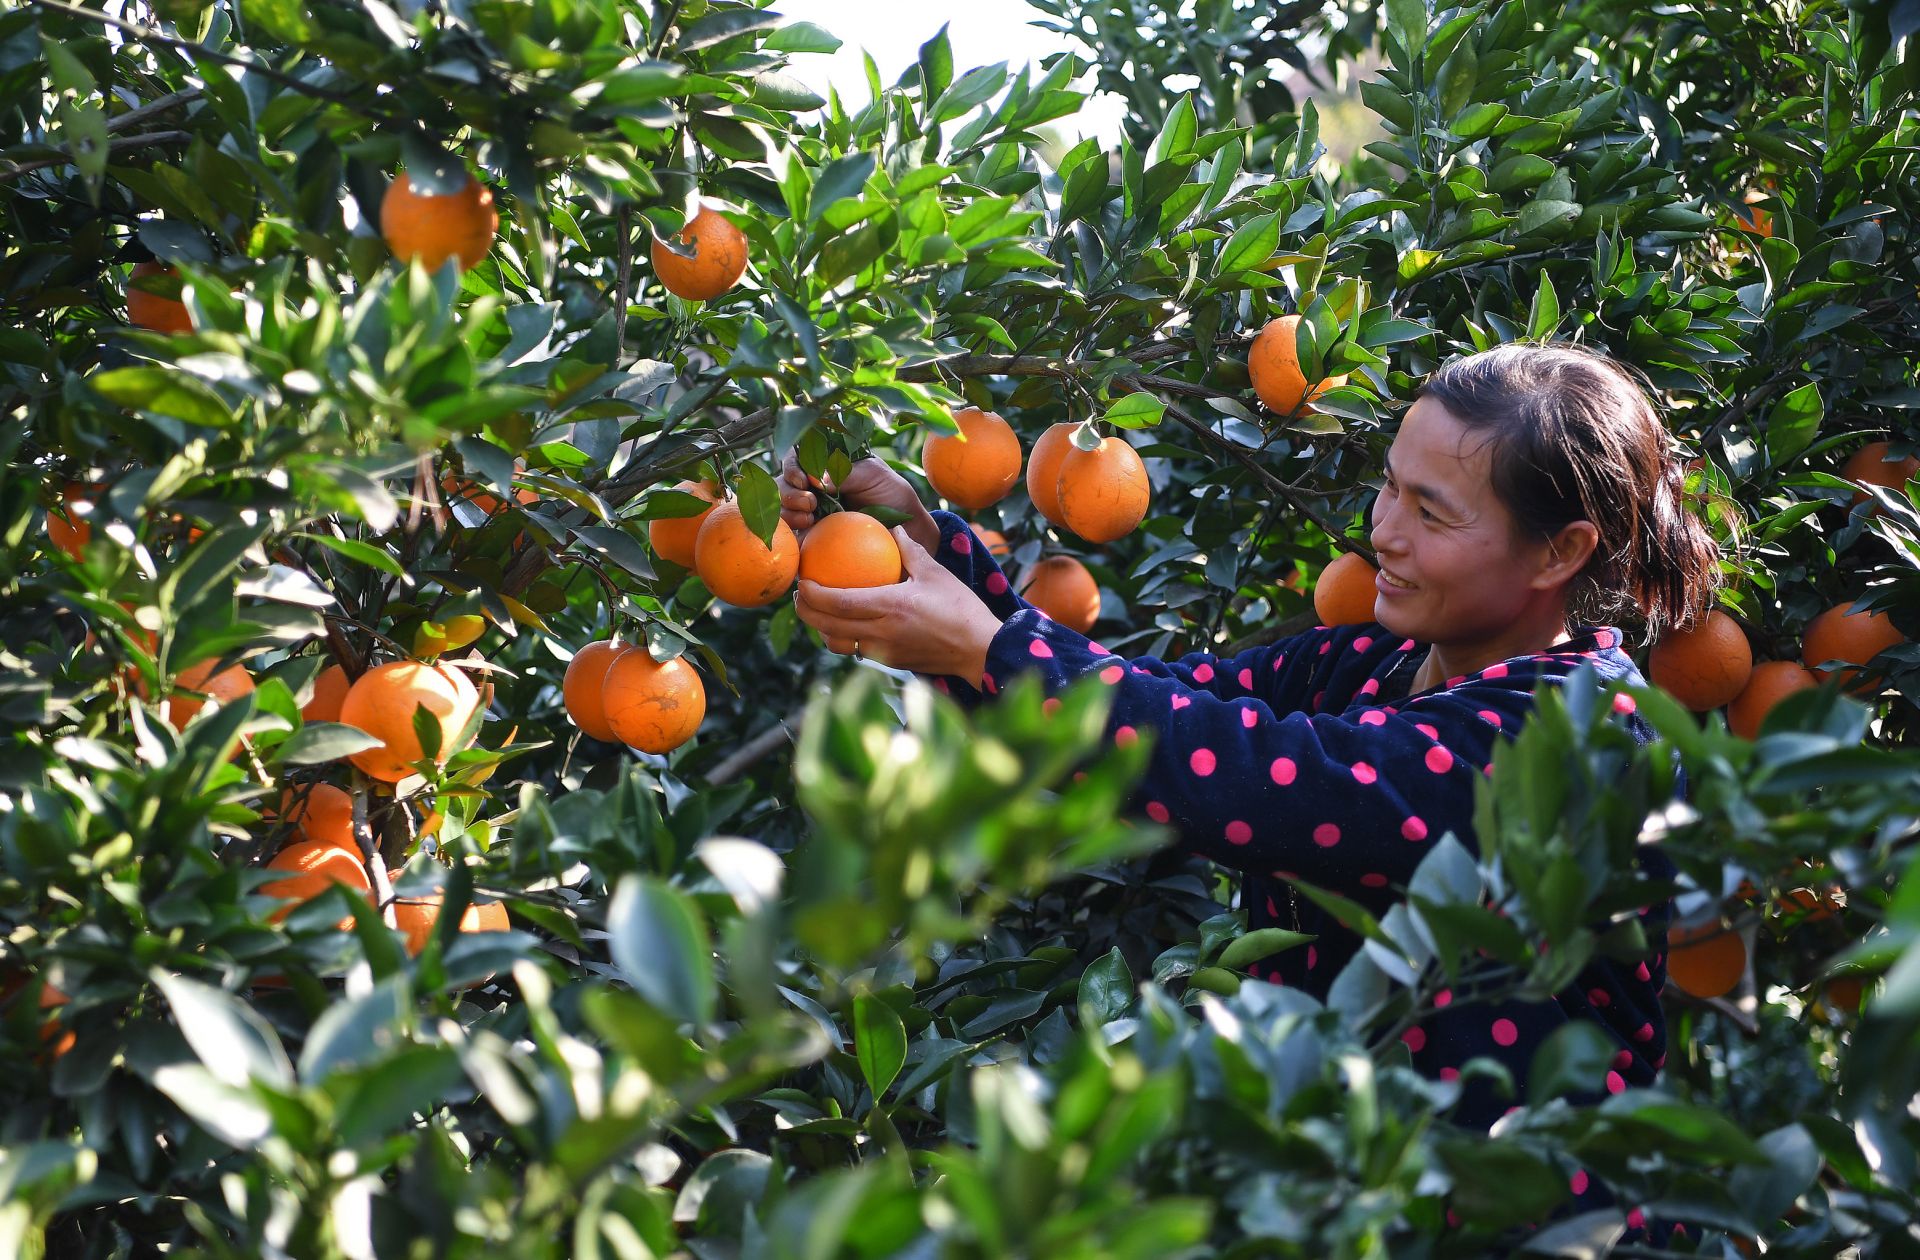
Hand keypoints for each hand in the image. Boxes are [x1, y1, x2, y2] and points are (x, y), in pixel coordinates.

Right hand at [781, 450, 939, 552]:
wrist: (906, 527)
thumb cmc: (890, 493)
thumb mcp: (873, 474)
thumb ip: (845, 473)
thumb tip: (816, 479)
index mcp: (823, 467)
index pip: (795, 460)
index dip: (792, 467)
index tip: (804, 480)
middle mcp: (811, 488)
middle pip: (781, 485)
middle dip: (788, 492)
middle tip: (810, 502)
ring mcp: (809, 513)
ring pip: (780, 510)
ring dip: (787, 513)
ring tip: (808, 518)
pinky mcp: (812, 538)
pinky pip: (792, 538)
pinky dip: (790, 536)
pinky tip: (804, 535)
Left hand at [795, 526, 1002, 680]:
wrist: (978, 649)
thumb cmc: (960, 607)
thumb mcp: (935, 573)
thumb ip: (910, 551)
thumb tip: (895, 529)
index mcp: (890, 606)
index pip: (838, 603)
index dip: (813, 594)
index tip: (802, 581)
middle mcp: (881, 632)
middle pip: (828, 626)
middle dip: (806, 612)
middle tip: (800, 595)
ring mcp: (884, 651)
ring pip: (839, 644)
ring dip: (822, 629)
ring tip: (819, 611)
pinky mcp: (890, 662)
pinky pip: (858, 650)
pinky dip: (845, 638)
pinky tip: (848, 624)